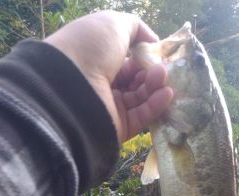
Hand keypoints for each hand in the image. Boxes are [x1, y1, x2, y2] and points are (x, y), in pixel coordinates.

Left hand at [45, 11, 172, 142]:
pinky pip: (142, 116)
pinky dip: (156, 105)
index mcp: (97, 61)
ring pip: (141, 98)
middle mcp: (103, 85)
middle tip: (163, 67)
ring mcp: (111, 108)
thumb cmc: (90, 48)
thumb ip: (136, 29)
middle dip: (152, 73)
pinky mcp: (119, 127)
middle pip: (136, 81)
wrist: (71, 85)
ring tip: (163, 77)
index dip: (144, 58)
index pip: (127, 62)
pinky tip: (167, 93)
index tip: (159, 54)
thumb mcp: (113, 24)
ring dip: (155, 86)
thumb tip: (152, 42)